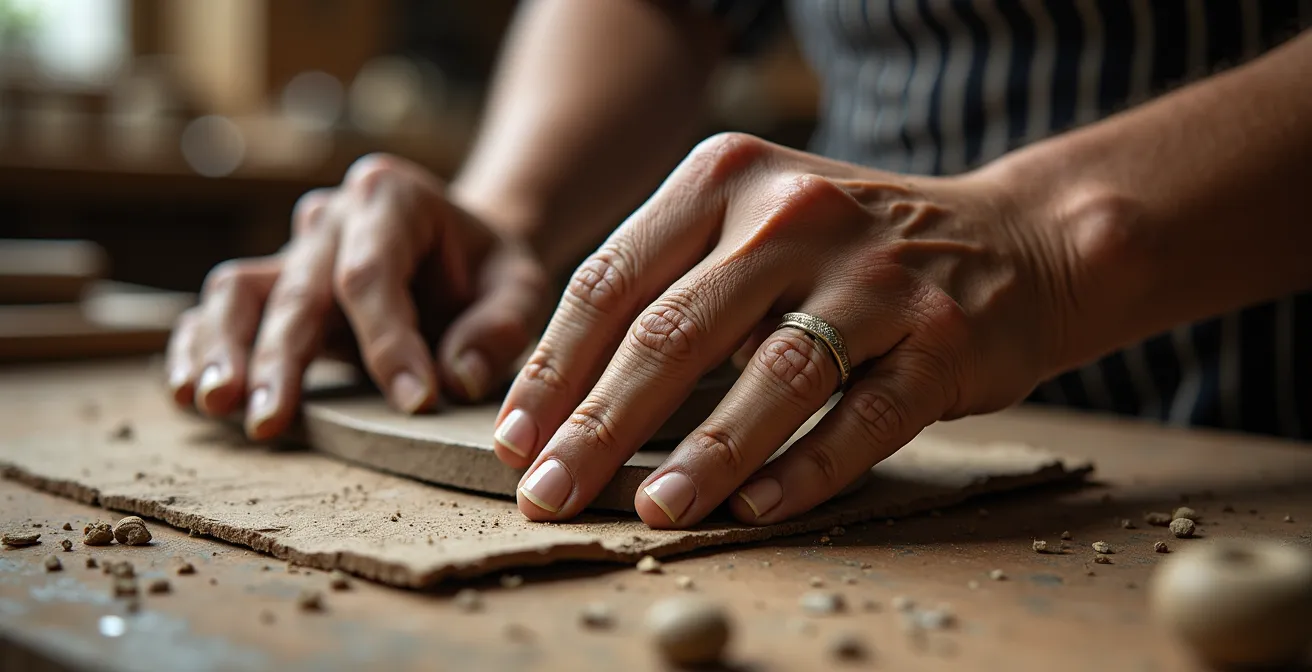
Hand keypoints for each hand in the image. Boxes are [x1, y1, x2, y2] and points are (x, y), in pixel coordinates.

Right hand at [167, 154, 550, 438]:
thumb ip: (499, 327)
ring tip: (215, 404)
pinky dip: (200, 348)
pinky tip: (189, 392)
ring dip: (223, 350)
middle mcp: (330, 217)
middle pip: (297, 287)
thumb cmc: (488, 270)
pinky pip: (220, 312)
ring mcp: (292, 250)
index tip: (414, 402)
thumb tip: (458, 379)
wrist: (460, 250)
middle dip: (281, 357)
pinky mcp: (270, 286)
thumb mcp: (520, 285)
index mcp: (392, 197)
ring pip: (238, 292)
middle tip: (270, 420)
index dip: (388, 340)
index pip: (374, 272)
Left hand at [493, 133, 1074, 527]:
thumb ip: (668, 283)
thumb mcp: (751, 221)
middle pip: (674, 331)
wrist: (1011, 237)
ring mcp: (874, 276)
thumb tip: (565, 400)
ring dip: (704, 455)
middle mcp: (794, 214)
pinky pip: (863, 415)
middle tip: (550, 492)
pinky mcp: (941, 338)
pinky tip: (756, 510)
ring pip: (772, 375)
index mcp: (726, 178)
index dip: (555, 369)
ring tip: (652, 511)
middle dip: (600, 425)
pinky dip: (807, 469)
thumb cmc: (848, 248)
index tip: (516, 439)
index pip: (612, 279)